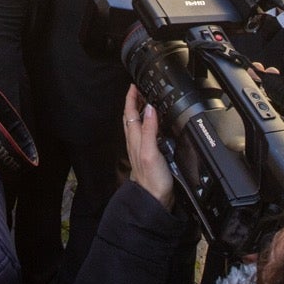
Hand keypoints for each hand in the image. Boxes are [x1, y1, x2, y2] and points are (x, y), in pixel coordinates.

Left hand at [122, 86, 172, 207]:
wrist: (153, 199)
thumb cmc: (152, 179)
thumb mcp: (151, 151)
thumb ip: (149, 130)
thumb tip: (149, 109)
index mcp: (135, 138)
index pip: (130, 112)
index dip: (131, 98)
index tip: (134, 85)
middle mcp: (135, 142)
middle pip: (131, 116)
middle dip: (133, 101)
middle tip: (139, 89)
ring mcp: (140, 148)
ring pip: (136, 124)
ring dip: (139, 111)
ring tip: (145, 102)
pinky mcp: (147, 154)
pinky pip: (144, 133)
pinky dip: (146, 123)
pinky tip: (152, 125)